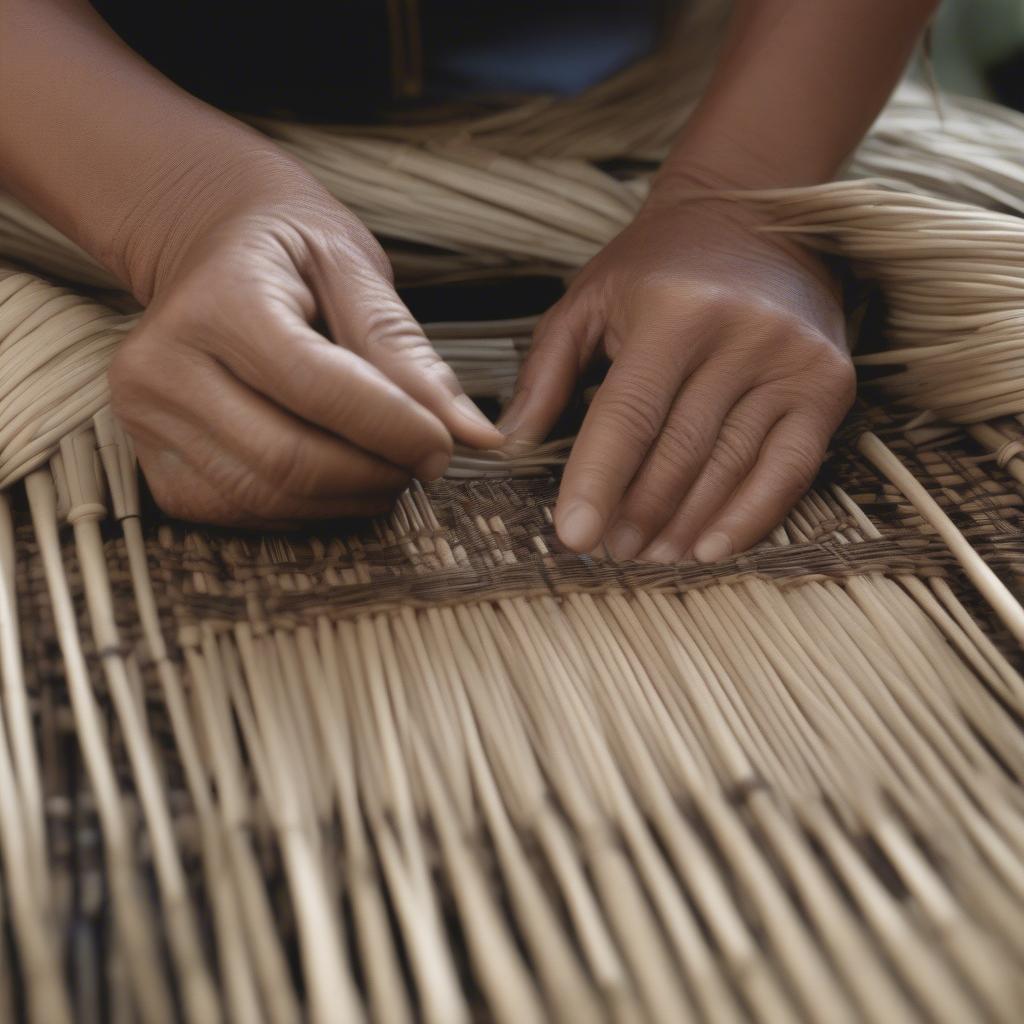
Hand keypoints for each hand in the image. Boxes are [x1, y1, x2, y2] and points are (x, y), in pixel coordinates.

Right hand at [108, 176, 501, 526]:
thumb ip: (410, 356)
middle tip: (422, 464)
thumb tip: (475, 436)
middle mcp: (163, 365)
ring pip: (268, 499)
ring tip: (386, 469)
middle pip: (290, 461)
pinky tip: (337, 478)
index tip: (446, 446)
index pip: (318, 389)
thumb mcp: (355, 274)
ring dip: (348, 499)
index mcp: (219, 302)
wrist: (212, 251)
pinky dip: (308, 510)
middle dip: (376, 475)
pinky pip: (244, 514)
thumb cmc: (292, 256)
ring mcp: (146, 421)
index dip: (396, 430)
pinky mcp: (154, 465)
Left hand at [499, 192, 854, 561]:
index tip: (574, 536)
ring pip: (732, 467)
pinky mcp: (828, 383)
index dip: (598, 481)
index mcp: (673, 311)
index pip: (628, 416)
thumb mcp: (588, 299)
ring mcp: (791, 361)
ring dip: (686, 524)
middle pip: (680, 452)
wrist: (755, 214)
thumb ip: (546, 370)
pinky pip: (789, 469)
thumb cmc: (657, 265)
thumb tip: (511, 442)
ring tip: (651, 555)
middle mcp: (740, 335)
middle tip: (612, 551)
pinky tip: (711, 547)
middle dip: (639, 513)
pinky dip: (750, 516)